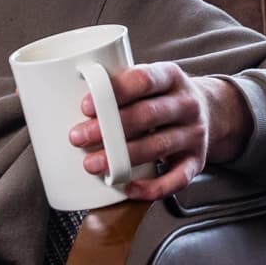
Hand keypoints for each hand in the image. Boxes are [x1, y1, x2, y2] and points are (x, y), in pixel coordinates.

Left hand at [69, 63, 249, 203]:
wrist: (212, 112)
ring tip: (92, 164)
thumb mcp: (150, 81)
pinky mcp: (196, 161)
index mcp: (171, 77)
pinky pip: (176, 179)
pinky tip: (128, 187)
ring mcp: (194, 134)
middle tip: (78, 137)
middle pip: (148, 114)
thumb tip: (53, 96)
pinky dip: (152, 187)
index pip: (145, 79)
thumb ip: (118, 86)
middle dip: (110, 127)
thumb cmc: (163, 97)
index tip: (86, 106)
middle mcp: (187, 104)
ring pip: (158, 146)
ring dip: (122, 157)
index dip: (115, 92)